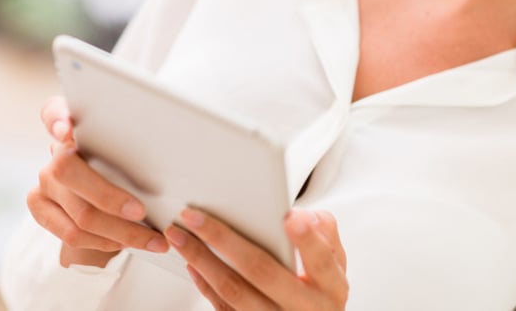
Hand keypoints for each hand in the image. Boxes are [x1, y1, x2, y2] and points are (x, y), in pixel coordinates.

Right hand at [26, 96, 169, 266]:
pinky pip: (72, 234)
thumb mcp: (128, 147)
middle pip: (70, 172)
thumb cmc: (124, 162)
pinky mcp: (39, 206)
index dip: (58, 119)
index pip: (53, 111)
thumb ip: (130, 144)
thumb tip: (165, 147)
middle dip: (111, 198)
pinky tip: (128, 242)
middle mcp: (54, 150)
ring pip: (80, 213)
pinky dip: (106, 241)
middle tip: (143, 212)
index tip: (67, 130)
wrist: (98, 189)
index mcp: (73, 122)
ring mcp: (44, 179)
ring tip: (153, 239)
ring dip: (121, 231)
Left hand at [165, 208, 347, 309]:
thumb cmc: (320, 291)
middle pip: (261, 271)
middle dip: (224, 239)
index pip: (320, 261)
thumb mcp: (335, 265)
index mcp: (329, 287)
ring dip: (201, 260)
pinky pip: (224, 309)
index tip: (290, 216)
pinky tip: (191, 262)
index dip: (307, 240)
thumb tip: (304, 215)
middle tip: (196, 216)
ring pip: (233, 291)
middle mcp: (302, 308)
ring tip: (179, 235)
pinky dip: (204, 284)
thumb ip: (324, 235)